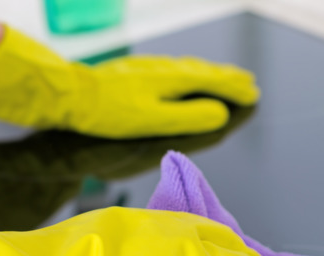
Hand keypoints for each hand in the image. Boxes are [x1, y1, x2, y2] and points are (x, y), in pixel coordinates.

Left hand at [0, 25, 258, 138]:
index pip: (214, 82)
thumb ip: (189, 117)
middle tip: (250, 83)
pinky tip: (187, 76)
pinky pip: (177, 68)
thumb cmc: (109, 113)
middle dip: (229, 78)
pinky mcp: (137, 70)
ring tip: (227, 77)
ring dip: (213, 73)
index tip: (254, 96)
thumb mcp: (153, 120)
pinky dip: (193, 72)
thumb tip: (221, 114)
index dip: (235, 90)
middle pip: (205, 71)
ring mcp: (150, 66)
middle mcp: (165, 67)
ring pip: (191, 67)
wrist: (69, 93)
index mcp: (173, 79)